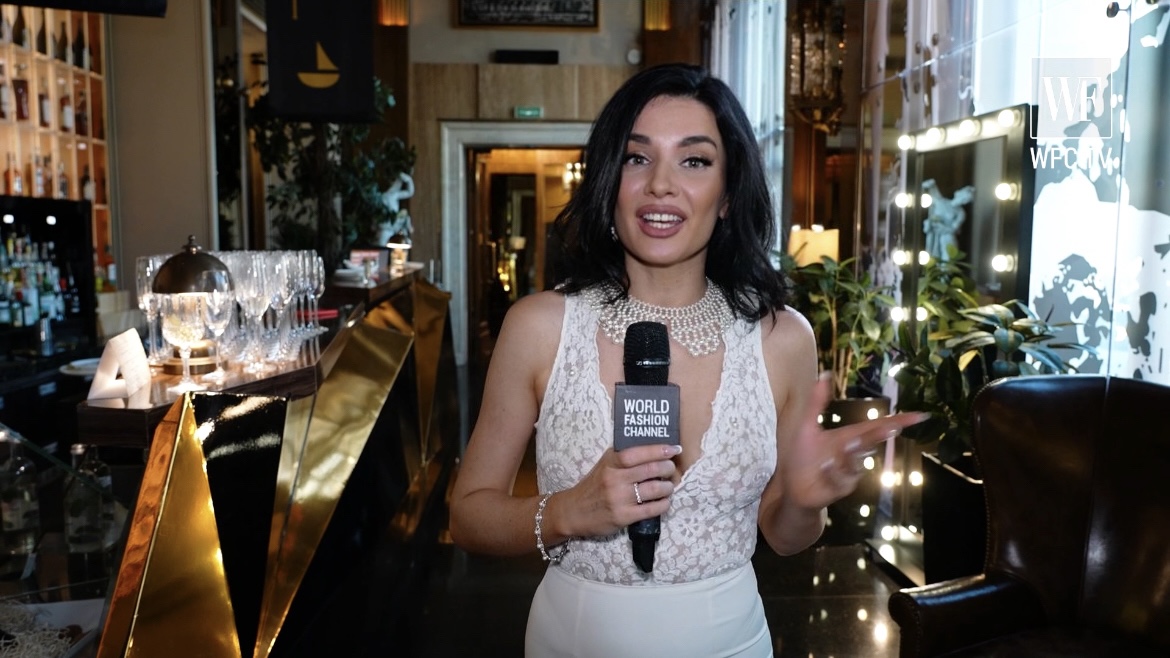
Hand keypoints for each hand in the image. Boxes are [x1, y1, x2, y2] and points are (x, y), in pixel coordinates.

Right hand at [556, 444, 681, 538]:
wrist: (573, 512)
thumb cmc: (593, 486)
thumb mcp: (604, 465)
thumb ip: (624, 458)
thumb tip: (655, 450)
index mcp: (611, 462)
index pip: (638, 452)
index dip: (659, 450)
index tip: (674, 449)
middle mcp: (615, 479)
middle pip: (651, 469)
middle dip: (668, 468)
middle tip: (671, 469)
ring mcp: (619, 499)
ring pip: (655, 489)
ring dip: (668, 487)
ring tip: (668, 487)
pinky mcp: (624, 516)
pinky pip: (652, 509)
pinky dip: (663, 504)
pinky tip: (664, 501)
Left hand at [783, 374, 928, 510]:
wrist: (794, 487)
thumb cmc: (803, 456)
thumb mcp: (807, 426)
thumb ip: (817, 402)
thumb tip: (824, 374)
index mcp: (849, 437)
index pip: (877, 426)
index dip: (899, 420)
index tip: (920, 415)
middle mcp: (854, 453)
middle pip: (871, 440)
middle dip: (879, 434)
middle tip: (892, 426)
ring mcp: (851, 472)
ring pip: (855, 461)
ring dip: (847, 455)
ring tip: (836, 451)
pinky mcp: (842, 488)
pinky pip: (842, 478)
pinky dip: (832, 473)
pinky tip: (822, 469)